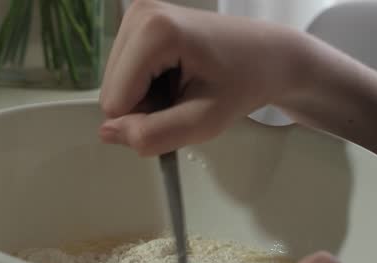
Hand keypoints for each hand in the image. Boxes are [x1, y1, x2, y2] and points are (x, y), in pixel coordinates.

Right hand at [99, 0, 308, 156]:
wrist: (270, 55)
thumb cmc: (245, 83)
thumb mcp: (204, 121)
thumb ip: (153, 134)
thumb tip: (106, 134)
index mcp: (154, 31)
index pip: (115, 103)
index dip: (146, 120)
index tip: (184, 108)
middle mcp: (138, 14)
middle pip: (111, 92)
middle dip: (146, 108)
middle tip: (186, 98)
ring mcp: (136, 14)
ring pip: (115, 86)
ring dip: (149, 98)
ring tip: (186, 85)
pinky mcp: (138, 21)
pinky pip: (124, 74)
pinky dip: (149, 85)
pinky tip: (179, 75)